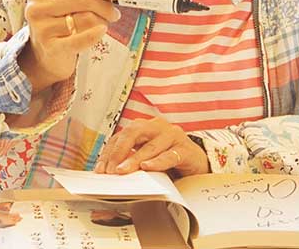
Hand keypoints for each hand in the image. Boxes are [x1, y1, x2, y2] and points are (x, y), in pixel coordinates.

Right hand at [18, 0, 123, 91]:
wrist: (46, 52)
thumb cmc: (60, 19)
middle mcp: (36, 8)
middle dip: (105, 5)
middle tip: (114, 12)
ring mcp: (41, 28)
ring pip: (85, 18)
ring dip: (102, 21)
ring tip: (104, 23)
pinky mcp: (50, 47)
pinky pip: (81, 39)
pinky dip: (96, 34)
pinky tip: (102, 31)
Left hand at [93, 117, 209, 176]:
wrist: (197, 162)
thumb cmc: (168, 158)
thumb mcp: (147, 156)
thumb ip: (131, 158)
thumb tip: (109, 171)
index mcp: (145, 127)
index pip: (122, 136)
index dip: (109, 151)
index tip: (101, 169)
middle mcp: (158, 127)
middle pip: (134, 132)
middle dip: (119, 150)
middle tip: (110, 169)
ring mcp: (173, 136)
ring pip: (150, 145)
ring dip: (135, 159)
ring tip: (123, 170)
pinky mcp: (186, 149)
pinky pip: (170, 155)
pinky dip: (157, 162)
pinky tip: (148, 167)